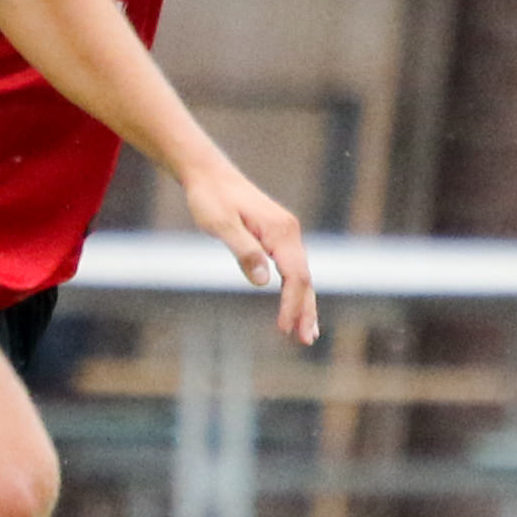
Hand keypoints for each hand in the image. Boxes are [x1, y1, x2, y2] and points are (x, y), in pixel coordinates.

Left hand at [178, 158, 317, 344]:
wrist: (209, 175)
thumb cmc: (211, 199)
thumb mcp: (221, 225)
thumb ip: (244, 251)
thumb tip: (264, 281)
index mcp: (280, 231)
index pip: (294, 276)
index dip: (291, 304)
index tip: (283, 328)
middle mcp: (290, 232)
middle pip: (305, 278)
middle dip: (306, 310)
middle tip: (307, 340)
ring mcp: (286, 233)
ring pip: (302, 274)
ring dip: (305, 303)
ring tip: (307, 332)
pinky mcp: (278, 235)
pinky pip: (293, 267)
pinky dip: (296, 289)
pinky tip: (296, 305)